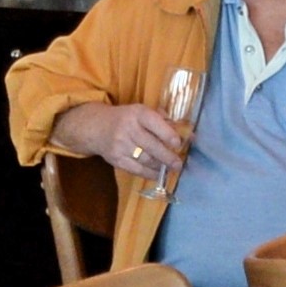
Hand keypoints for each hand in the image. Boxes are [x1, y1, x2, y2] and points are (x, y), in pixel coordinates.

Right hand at [56, 100, 182, 190]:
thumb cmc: (126, 118)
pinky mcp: (116, 159)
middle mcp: (128, 128)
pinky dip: (150, 174)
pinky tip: (159, 174)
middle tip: (179, 164)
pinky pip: (137, 170)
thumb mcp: (141, 112)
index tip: (178, 144)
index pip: (154, 123)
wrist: (95, 127)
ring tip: (171, 168)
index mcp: (137, 113)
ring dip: (161, 166)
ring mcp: (120, 145)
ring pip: (146, 160)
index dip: (168, 134)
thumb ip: (164, 121)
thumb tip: (189, 135)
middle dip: (168, 157)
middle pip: (152, 146)